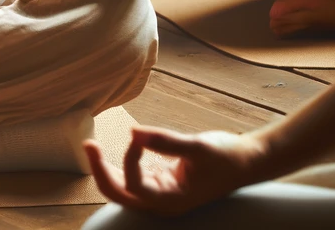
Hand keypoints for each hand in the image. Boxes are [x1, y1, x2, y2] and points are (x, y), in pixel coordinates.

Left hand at [83, 124, 268, 215]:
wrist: (247, 161)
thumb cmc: (226, 156)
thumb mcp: (197, 146)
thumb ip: (165, 141)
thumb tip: (133, 132)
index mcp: (172, 200)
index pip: (136, 185)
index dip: (129, 159)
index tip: (135, 134)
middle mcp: (163, 202)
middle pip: (121, 195)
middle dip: (101, 172)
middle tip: (87, 144)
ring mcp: (162, 195)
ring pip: (124, 189)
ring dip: (105, 170)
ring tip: (92, 147)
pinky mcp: (163, 183)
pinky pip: (133, 180)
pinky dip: (118, 167)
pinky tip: (110, 152)